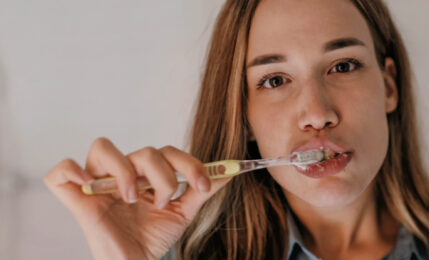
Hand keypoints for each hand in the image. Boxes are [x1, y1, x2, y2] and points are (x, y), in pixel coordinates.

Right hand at [43, 137, 230, 259]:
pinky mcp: (76, 200)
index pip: (165, 151)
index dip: (188, 163)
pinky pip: (59, 173)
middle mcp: (122, 174)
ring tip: (134, 199)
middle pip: (142, 150)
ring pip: (103, 148)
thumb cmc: (153, 237)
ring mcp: (98, 184)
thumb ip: (203, 190)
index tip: (203, 185)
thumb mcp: (184, 213)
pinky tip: (90, 185)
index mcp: (146, 174)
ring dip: (126, 171)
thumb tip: (228, 172)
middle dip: (162, 175)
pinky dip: (71, 171)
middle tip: (165, 200)